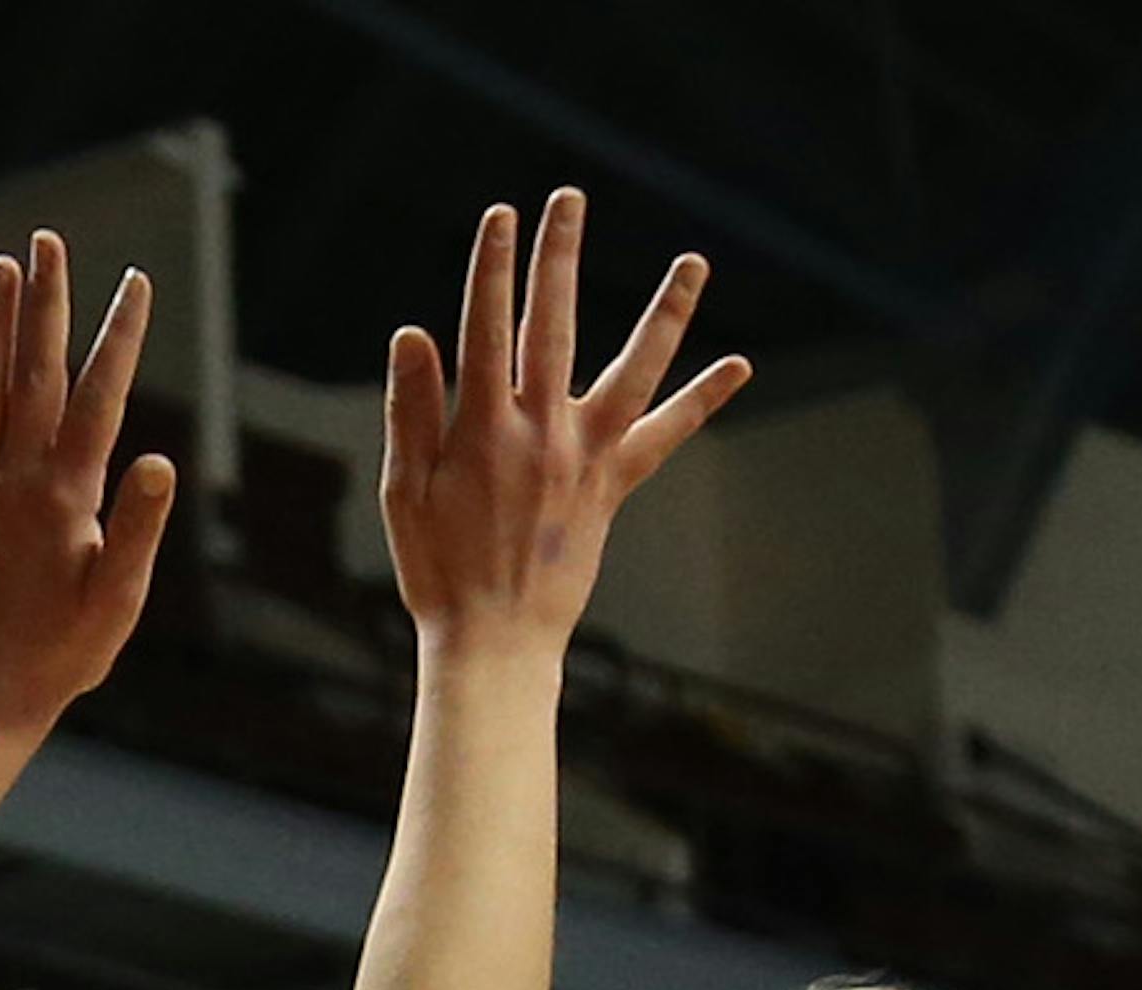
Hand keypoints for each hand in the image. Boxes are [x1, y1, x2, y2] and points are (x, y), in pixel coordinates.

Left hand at [0, 230, 176, 727]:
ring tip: (4, 263)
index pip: (97, 399)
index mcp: (63, 498)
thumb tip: (159, 460)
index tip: (135, 284)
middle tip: (49, 241)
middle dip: (44, 302)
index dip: (118, 338)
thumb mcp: (118, 601)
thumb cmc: (63, 654)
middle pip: (31, 372)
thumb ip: (138, 529)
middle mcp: (14, 479)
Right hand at [381, 188, 750, 655]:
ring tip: (693, 263)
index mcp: (480, 430)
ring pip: (631, 370)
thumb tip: (414, 333)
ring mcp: (583, 457)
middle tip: (568, 198)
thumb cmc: (437, 568)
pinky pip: (664, 436)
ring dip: (664, 313)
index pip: (484, 327)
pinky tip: (738, 366)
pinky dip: (701, 400)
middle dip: (557, 258)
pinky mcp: (612, 485)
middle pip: (552, 327)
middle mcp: (540, 433)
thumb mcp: (404, 490)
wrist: (495, 639)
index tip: (500, 217)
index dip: (491, 267)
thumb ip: (411, 409)